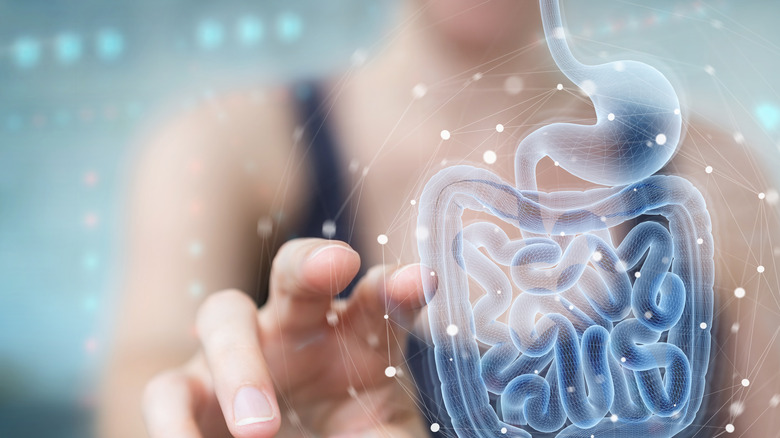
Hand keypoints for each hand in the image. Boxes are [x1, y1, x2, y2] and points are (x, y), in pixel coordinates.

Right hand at [142, 238, 431, 436]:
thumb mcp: (378, 437)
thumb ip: (389, 435)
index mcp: (354, 334)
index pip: (377, 301)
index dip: (396, 288)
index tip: (419, 281)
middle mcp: (296, 327)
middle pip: (297, 273)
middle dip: (311, 262)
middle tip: (334, 263)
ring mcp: (239, 350)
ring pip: (224, 316)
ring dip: (240, 364)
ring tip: (260, 429)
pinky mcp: (189, 389)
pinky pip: (168, 390)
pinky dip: (173, 420)